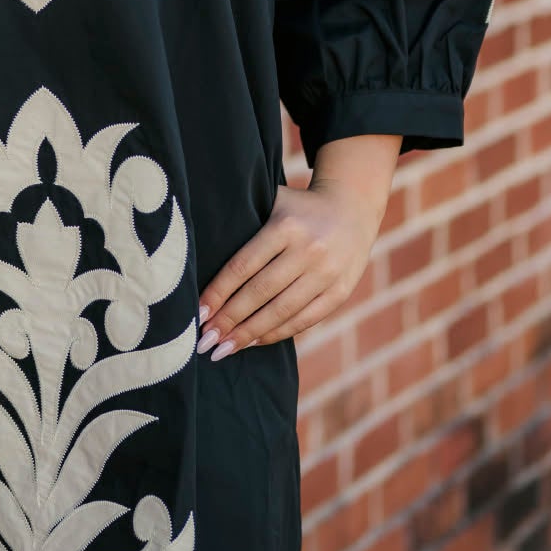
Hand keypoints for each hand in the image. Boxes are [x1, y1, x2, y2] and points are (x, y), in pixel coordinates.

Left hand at [196, 134, 401, 357]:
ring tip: (222, 349)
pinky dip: (276, 334)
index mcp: (285, 226)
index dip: (218, 293)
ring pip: (281, 312)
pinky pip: (304, 320)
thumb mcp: (272, 201)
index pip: (243, 266)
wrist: (353, 206)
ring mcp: (327, 273)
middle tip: (204, 340)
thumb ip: (244, 220)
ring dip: (248, 334)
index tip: (198, 313)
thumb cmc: (298, 207)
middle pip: (259, 293)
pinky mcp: (340, 292)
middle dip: (228, 320)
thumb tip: (198, 255)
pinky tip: (253, 342)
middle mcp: (308, 250)